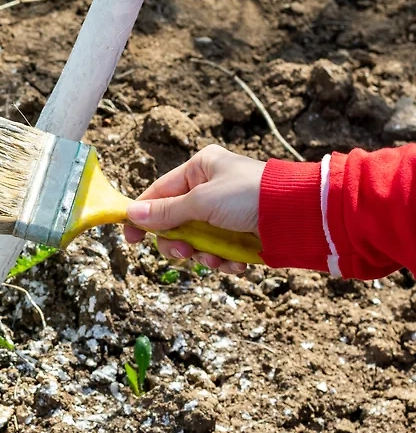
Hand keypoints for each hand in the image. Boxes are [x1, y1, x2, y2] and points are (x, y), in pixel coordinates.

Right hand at [123, 145, 264, 273]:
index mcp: (200, 169)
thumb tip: (131, 214)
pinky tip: (236, 263)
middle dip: (179, 242)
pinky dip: (224, 260)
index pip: (159, 193)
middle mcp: (211, 189)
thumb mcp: (201, 202)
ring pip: (196, 241)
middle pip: (175, 222)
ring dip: (203, 254)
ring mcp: (226, 213)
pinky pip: (219, 251)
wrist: (301, 215)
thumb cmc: (250, 196)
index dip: (143, 216)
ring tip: (216, 258)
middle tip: (183, 254)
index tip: (131, 240)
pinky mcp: (241, 233)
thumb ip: (166, 212)